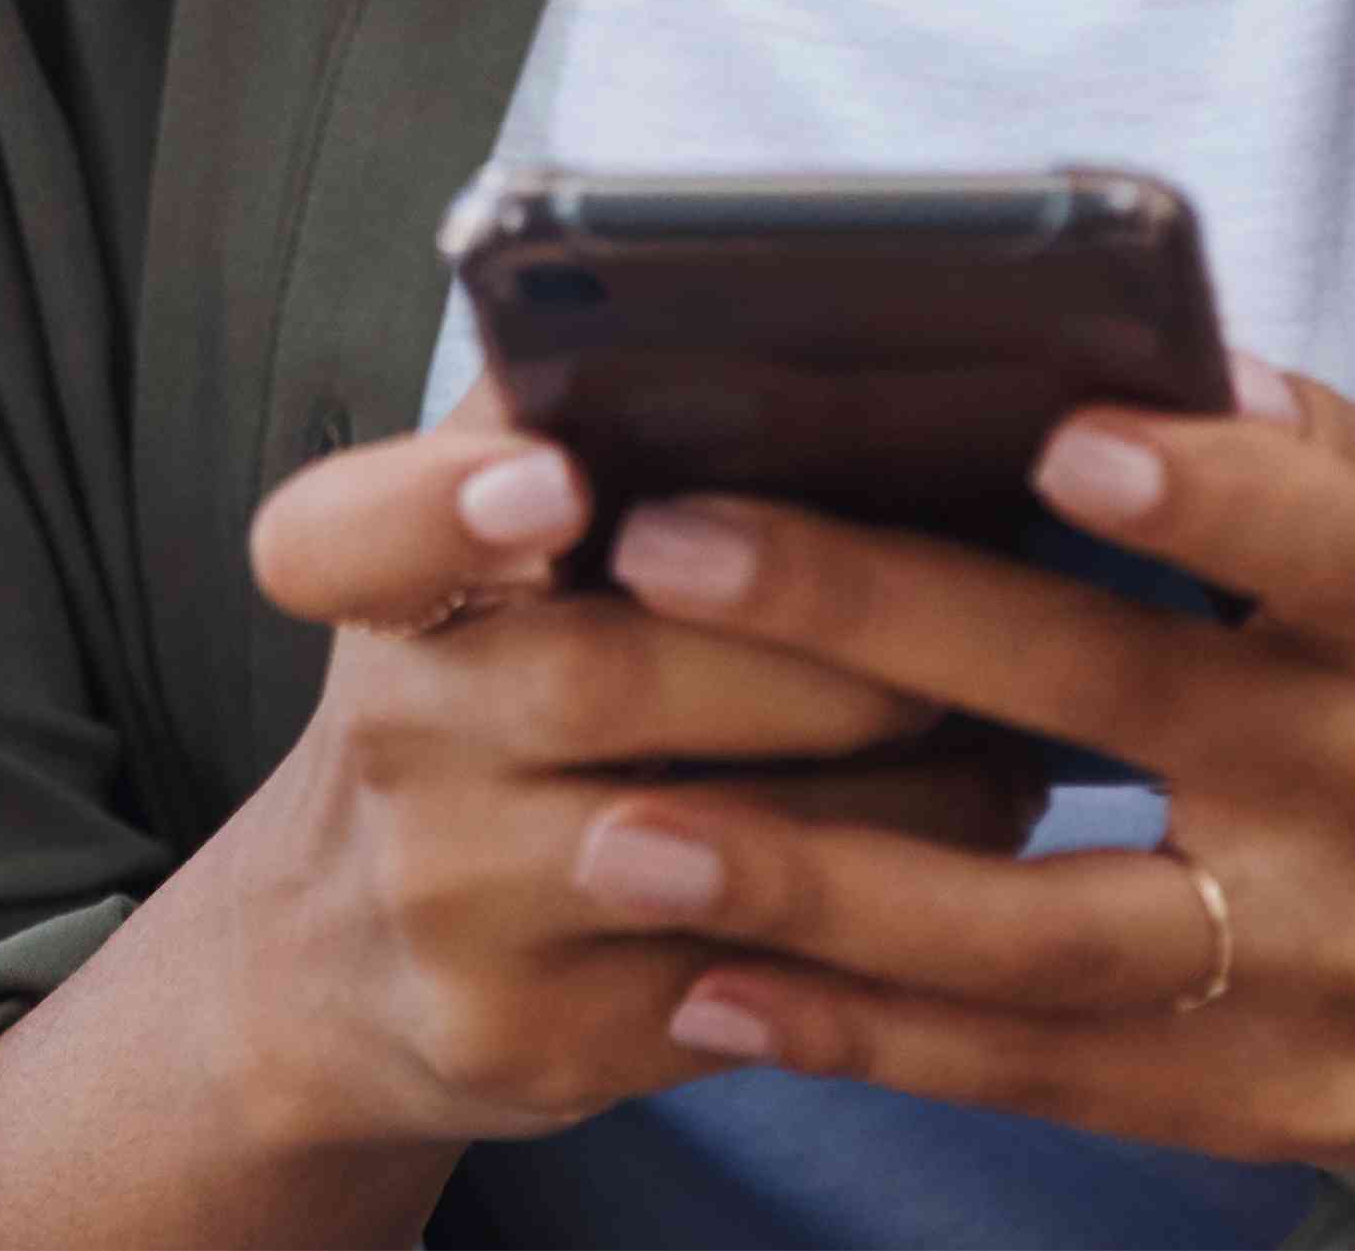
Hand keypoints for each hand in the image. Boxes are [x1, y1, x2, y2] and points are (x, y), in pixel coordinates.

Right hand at [212, 404, 1054, 1148]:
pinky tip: (962, 894)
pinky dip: (878, 940)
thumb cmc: (489, 703)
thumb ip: (595, 438)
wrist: (341, 962)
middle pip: (604, 680)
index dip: (442, 505)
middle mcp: (391, 737)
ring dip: (891, 805)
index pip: (343, 534)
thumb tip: (826, 317)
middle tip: (967, 642)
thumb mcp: (490, 571)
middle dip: (814, 659)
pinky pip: (743, 990)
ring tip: (1013, 753)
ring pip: (704, 850)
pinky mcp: (525, 1038)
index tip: (555, 485)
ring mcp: (446, 903)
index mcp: (387, 588)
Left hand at [570, 367, 1354, 1246]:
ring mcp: (1323, 972)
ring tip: (620, 830)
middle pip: (1109, 710)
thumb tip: (1160, 344)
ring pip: (1039, 936)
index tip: (1059, 435)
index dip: (1207, 498)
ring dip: (816, 885)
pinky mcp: (1266, 1104)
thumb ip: (1318, 450)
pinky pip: (1040, 1075)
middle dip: (871, 626)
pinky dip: (867, 1041)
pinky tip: (708, 991)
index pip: (1329, 549)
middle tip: (668, 551)